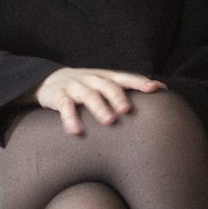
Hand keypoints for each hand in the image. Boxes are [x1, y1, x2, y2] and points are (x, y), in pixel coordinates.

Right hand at [34, 67, 162, 135]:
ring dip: (99, 107)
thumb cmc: (85, 87)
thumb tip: (158, 95)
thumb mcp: (102, 85)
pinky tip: (76, 131)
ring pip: (88, 95)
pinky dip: (70, 118)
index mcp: (105, 77)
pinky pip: (65, 107)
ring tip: (109, 121)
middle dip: (118, 96)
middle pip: (107, 85)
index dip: (140, 82)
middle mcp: (91, 79)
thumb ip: (123, 91)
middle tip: (127, 110)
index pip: (125, 77)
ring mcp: (75, 87)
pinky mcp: (58, 96)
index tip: (156, 89)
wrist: (49, 81)